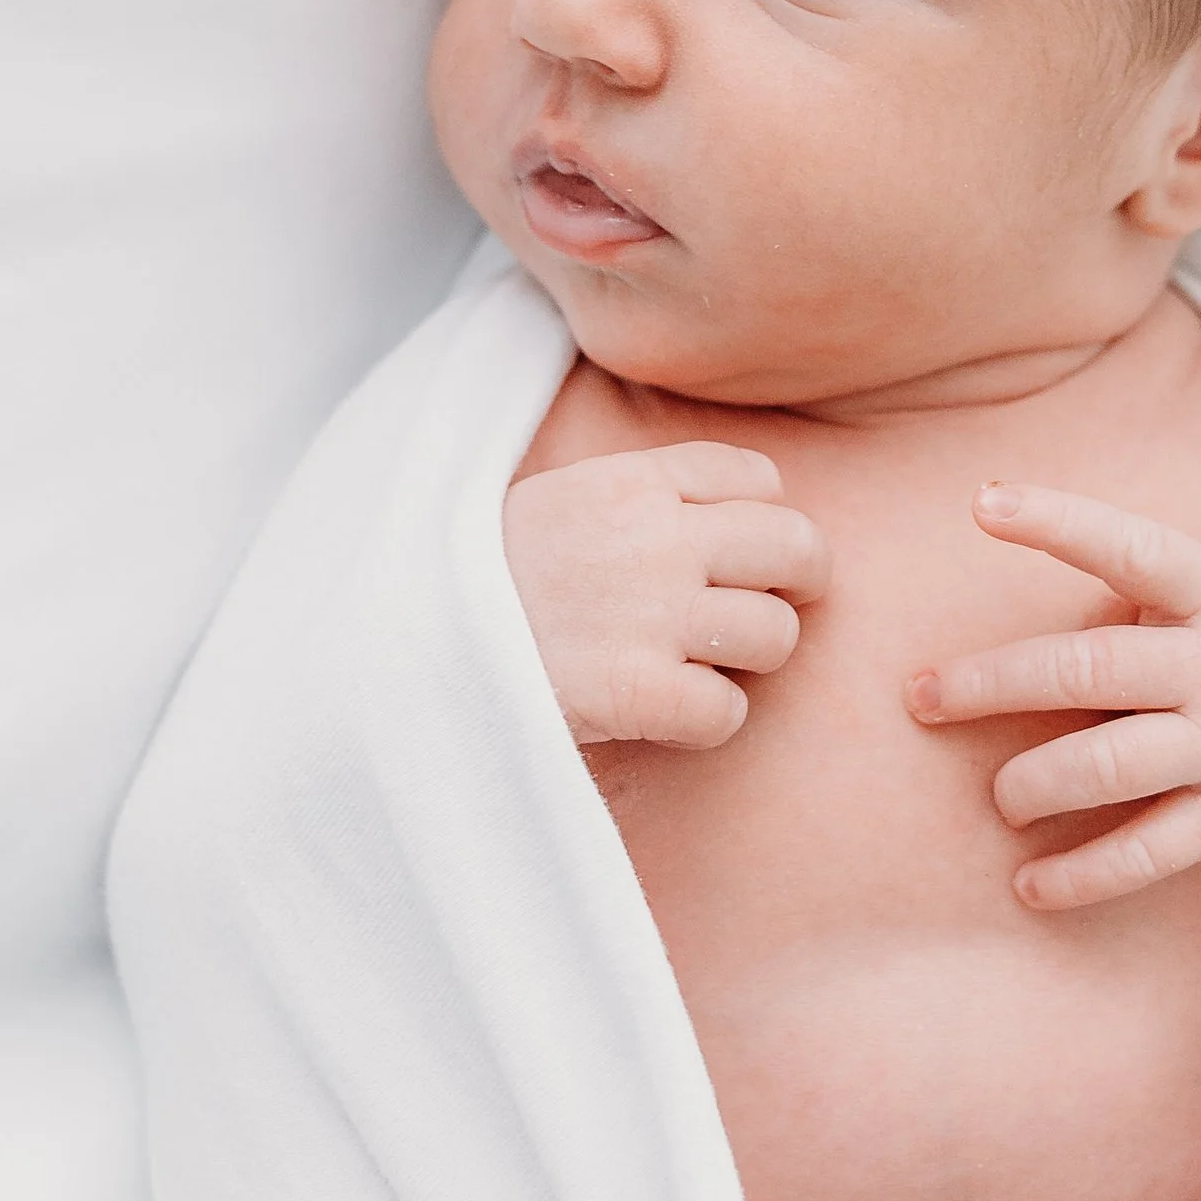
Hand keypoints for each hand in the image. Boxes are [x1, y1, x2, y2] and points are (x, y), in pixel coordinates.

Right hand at [502, 444, 828, 747]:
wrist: (403, 648)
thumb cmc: (481, 582)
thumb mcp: (556, 504)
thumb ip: (637, 499)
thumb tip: (731, 507)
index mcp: (631, 482)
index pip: (758, 478)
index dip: (766, 519)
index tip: (742, 554)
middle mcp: (655, 538)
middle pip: (797, 547)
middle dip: (795, 584)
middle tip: (762, 612)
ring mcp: (650, 614)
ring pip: (775, 634)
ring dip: (747, 662)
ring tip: (695, 667)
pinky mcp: (637, 692)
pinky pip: (729, 712)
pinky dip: (706, 723)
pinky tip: (663, 715)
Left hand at [907, 482, 1200, 911]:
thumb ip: (1144, 591)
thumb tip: (1050, 621)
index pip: (1132, 545)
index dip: (1058, 522)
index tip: (982, 502)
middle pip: (1093, 668)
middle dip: (994, 682)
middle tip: (921, 696)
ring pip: (1113, 765)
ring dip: (1037, 783)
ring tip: (1000, 796)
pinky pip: (1151, 851)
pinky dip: (1086, 874)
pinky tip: (1030, 886)